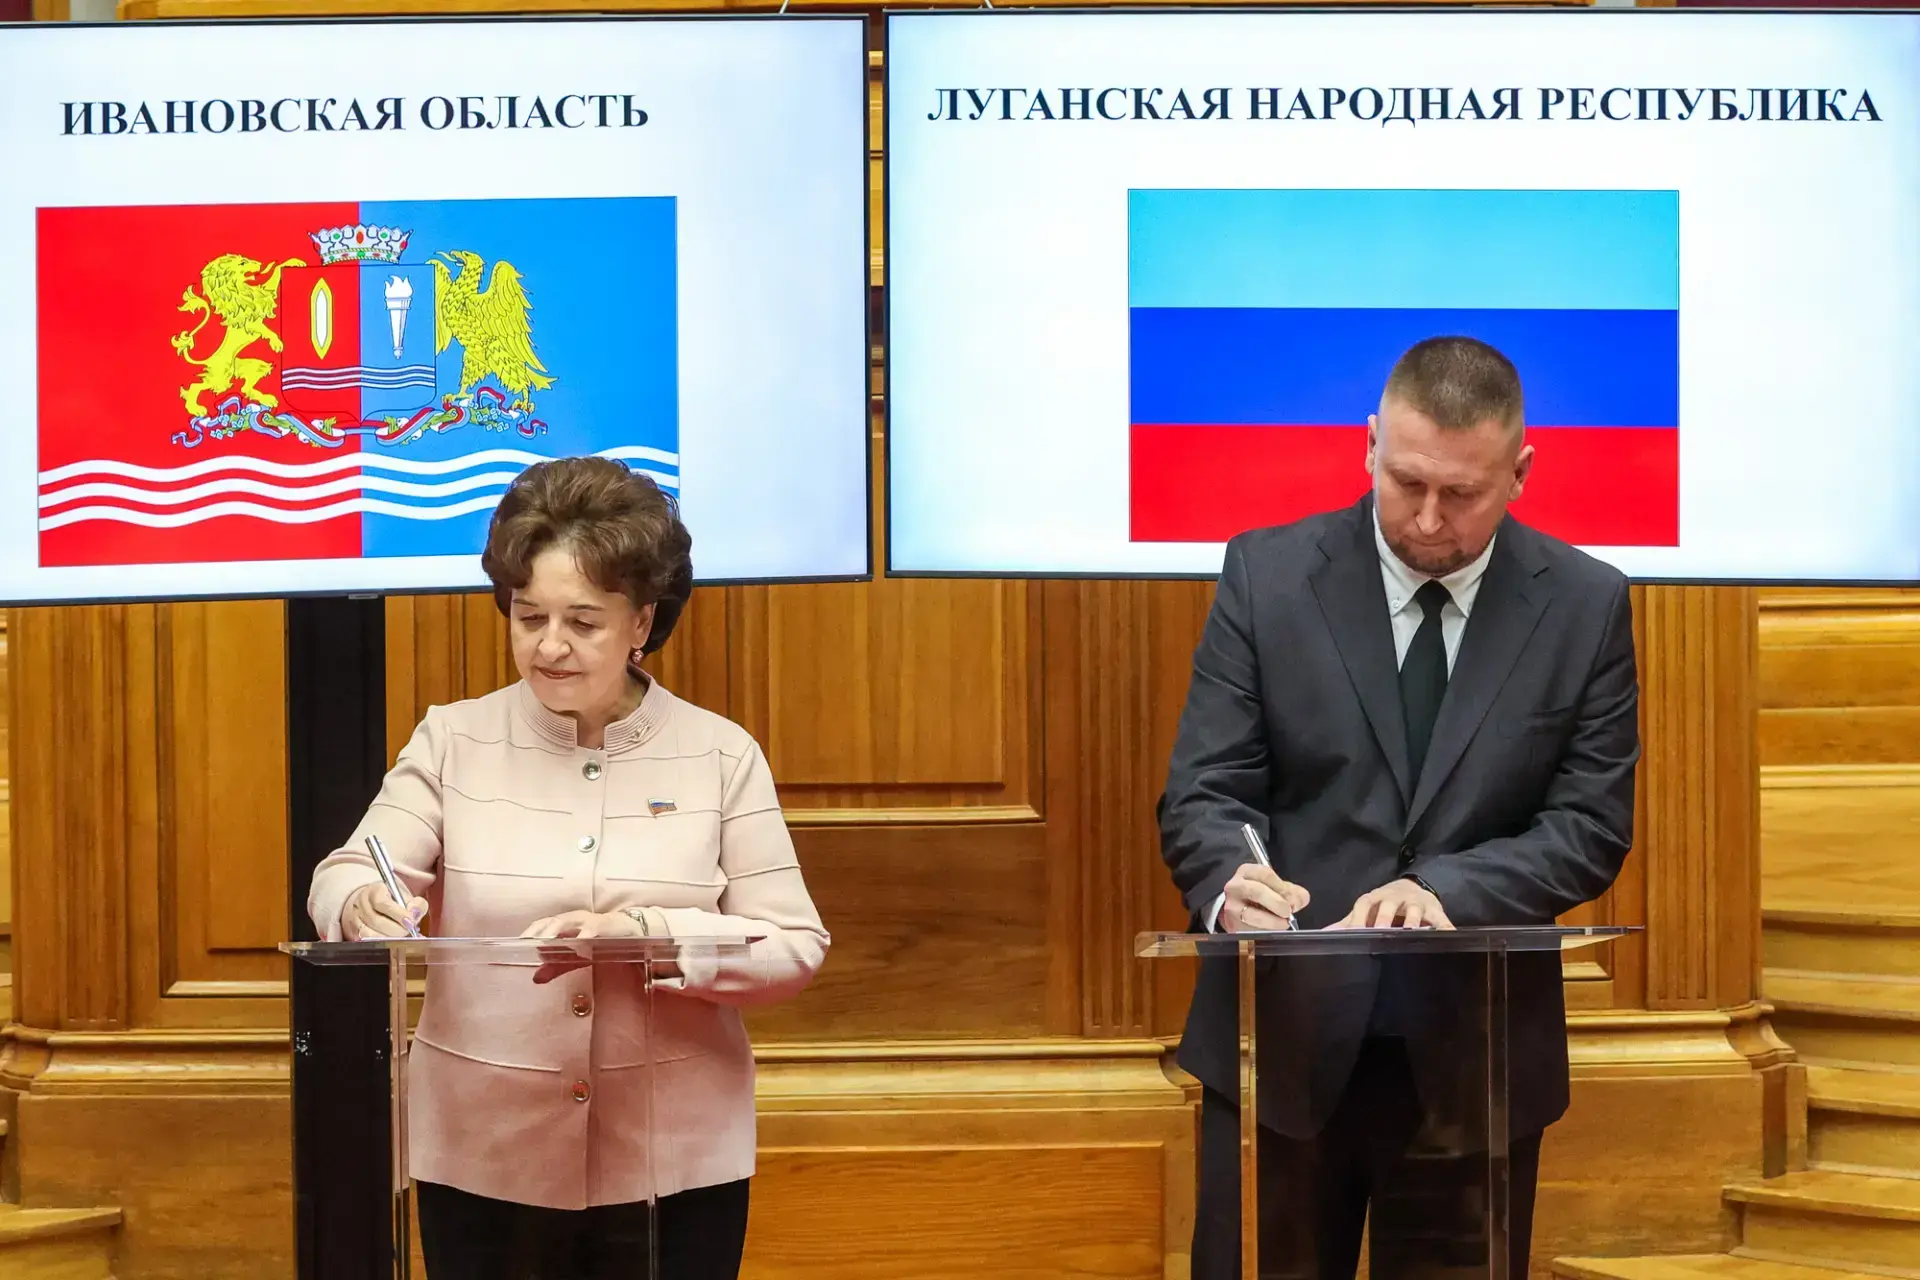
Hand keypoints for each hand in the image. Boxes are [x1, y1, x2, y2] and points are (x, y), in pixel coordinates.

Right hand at [342, 883, 427, 939]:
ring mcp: (355, 917)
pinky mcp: (353, 930)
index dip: (398, 914)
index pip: (383, 903)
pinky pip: (365, 941)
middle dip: (397, 929)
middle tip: (409, 931)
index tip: (411, 922)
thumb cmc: (394, 901)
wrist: (376, 902)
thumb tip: (414, 915)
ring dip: (389, 938)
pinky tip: (392, 943)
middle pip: (376, 920)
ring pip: (369, 933)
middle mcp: (361, 903)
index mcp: (375, 890)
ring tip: (401, 937)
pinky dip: (381, 944)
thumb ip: (417, 905)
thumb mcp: (408, 898)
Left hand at [520, 910, 673, 984]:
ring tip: (546, 939)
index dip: (530, 932)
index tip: (517, 943)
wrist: (629, 930)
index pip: (542, 924)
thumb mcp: (576, 956)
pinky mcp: (604, 925)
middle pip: (551, 921)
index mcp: (564, 924)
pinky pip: (592, 929)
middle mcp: (574, 919)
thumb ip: (556, 966)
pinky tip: (579, 942)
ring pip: (567, 921)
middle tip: (528, 941)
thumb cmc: (599, 941)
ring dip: (556, 928)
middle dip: (539, 930)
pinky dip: (585, 934)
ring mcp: (589, 920)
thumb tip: (535, 978)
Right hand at [1220, 864, 1310, 932]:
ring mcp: (1232, 907)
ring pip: (1251, 914)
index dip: (1282, 887)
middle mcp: (1236, 887)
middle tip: (1288, 912)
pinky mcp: (1233, 925)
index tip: (1293, 899)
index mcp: (1247, 872)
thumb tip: (1300, 900)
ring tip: (1283, 923)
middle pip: (1257, 891)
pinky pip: (1250, 930)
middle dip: (1276, 903)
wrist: (1238, 911)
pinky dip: (1265, 931)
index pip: (1265, 874)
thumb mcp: (1276, 888)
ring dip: (1272, 921)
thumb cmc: (1260, 896)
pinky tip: (1272, 930)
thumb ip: (1292, 891)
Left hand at [1331, 879, 1453, 930]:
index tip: (1354, 933)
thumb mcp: (1367, 911)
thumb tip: (1323, 935)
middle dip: (1385, 917)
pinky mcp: (1434, 910)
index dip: (1359, 918)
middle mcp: (1394, 898)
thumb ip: (1347, 923)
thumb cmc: (1384, 906)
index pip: (1364, 906)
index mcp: (1375, 899)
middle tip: (1381, 931)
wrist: (1413, 889)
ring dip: (1413, 920)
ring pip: (1414, 909)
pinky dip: (1445, 927)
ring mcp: (1415, 903)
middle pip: (1388, 905)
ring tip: (1412, 932)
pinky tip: (1449, 936)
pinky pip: (1441, 919)